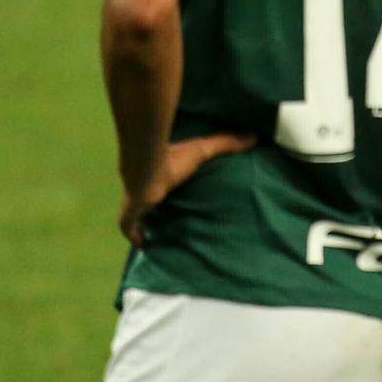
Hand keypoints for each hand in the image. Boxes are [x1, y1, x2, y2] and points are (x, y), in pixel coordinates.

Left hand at [118, 132, 256, 245]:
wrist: (147, 169)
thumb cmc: (172, 159)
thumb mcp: (204, 149)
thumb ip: (226, 143)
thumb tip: (253, 136)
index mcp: (158, 173)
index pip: (161, 181)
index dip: (167, 188)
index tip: (177, 194)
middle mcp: (144, 187)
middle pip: (149, 199)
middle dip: (155, 207)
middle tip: (170, 217)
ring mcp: (135, 202)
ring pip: (137, 214)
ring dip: (145, 222)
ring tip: (160, 234)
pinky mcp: (130, 214)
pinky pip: (128, 228)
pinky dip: (135, 236)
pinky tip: (145, 245)